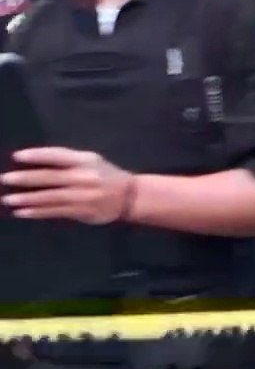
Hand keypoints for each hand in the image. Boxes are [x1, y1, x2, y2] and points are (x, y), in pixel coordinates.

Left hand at [1, 147, 135, 224]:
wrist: (129, 196)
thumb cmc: (105, 175)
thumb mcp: (91, 161)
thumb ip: (67, 160)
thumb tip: (34, 161)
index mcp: (85, 161)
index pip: (58, 156)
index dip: (38, 155)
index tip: (17, 156)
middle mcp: (85, 177)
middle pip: (52, 177)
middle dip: (27, 179)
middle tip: (6, 179)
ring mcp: (84, 196)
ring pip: (52, 197)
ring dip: (28, 199)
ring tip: (9, 199)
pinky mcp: (83, 211)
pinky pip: (56, 212)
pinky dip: (38, 212)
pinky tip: (22, 212)